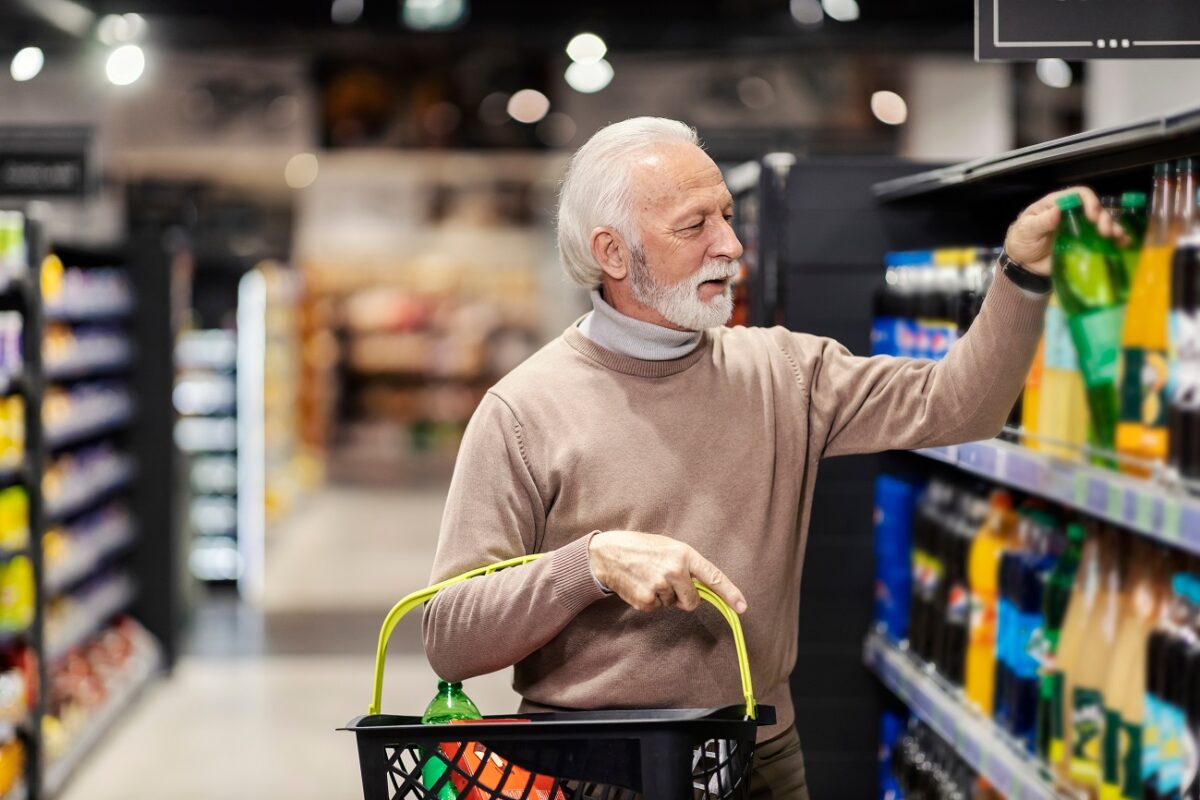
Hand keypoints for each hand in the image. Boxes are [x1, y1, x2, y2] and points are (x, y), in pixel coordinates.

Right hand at [588, 530, 747, 613]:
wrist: (608, 553)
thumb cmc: (642, 548)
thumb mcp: (669, 547)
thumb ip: (687, 566)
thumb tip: (702, 590)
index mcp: (684, 554)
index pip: (713, 577)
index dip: (730, 593)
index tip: (742, 607)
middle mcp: (674, 571)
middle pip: (693, 600)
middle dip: (684, 597)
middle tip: (667, 581)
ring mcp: (660, 587)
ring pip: (673, 604)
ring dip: (664, 596)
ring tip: (648, 577)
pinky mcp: (646, 601)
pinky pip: (657, 609)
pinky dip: (650, 601)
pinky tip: (639, 585)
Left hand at [1003, 186, 1123, 275]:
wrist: (1022, 263)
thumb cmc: (1021, 241)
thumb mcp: (1026, 231)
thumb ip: (1041, 222)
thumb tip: (1057, 210)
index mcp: (1057, 205)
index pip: (1078, 195)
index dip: (1089, 202)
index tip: (1092, 216)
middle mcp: (1072, 214)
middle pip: (1095, 208)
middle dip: (1104, 217)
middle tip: (1105, 231)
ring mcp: (1080, 229)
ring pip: (1102, 222)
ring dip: (1113, 227)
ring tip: (1117, 237)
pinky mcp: (1084, 243)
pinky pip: (1102, 239)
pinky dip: (1115, 240)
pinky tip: (1123, 244)